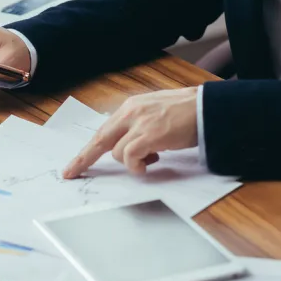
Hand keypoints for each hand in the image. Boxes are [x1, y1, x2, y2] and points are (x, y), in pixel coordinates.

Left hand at [63, 87, 198, 176]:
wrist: (209, 108)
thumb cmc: (187, 113)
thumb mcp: (155, 115)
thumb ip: (137, 127)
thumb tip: (127, 148)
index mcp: (131, 107)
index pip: (103, 130)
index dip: (87, 149)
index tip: (73, 164)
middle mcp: (130, 112)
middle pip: (98, 140)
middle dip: (83, 159)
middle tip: (71, 173)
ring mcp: (139, 123)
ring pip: (117, 153)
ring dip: (132, 162)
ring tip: (153, 158)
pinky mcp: (149, 135)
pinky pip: (131, 158)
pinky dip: (138, 166)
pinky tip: (153, 163)